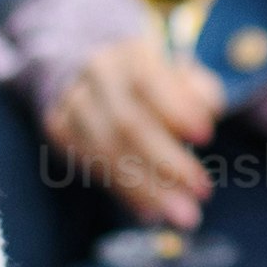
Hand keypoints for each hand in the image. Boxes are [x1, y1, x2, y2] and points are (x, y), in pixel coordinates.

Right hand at [42, 28, 225, 229]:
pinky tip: (151, 209)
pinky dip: (124, 192)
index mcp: (132, 54)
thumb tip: (206, 116)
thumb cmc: (158, 83)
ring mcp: (73, 101)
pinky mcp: (59, 128)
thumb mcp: (185, 76)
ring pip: (106, 151)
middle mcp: (97, 74)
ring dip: (147, 188)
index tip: (206, 137)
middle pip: (127, 123)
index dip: (176, 109)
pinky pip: (92, 166)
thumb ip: (201, 92)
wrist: (97, 77)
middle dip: (168, 163)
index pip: (149, 81)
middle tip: (202, 192)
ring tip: (183, 213)